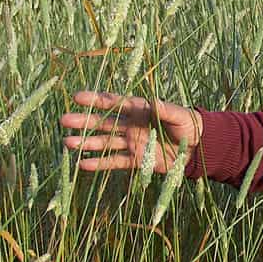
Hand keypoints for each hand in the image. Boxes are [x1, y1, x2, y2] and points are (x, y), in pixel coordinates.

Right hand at [59, 90, 197, 172]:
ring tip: (67, 143)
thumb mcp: (179, 115)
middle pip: (103, 122)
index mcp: (139, 109)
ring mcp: (131, 143)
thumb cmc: (189, 125)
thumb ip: (164, 109)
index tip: (77, 97)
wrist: (198, 148)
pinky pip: (114, 162)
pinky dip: (99, 163)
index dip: (96, 100)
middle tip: (64, 120)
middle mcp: (131, 125)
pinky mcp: (136, 160)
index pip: (114, 103)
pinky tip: (83, 164)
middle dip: (84, 121)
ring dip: (86, 143)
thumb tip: (153, 101)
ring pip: (104, 142)